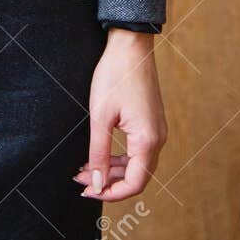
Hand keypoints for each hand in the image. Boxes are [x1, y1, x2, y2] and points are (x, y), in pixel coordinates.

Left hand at [74, 29, 166, 202]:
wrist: (131, 46)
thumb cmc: (115, 76)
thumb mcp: (100, 117)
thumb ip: (98, 154)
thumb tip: (96, 185)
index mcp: (148, 140)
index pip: (135, 184)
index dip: (111, 194)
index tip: (88, 192)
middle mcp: (158, 139)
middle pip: (137, 177)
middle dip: (108, 183)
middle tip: (81, 182)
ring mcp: (156, 130)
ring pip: (137, 164)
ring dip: (112, 171)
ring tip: (86, 170)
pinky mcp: (151, 123)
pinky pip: (138, 150)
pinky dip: (120, 158)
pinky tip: (100, 156)